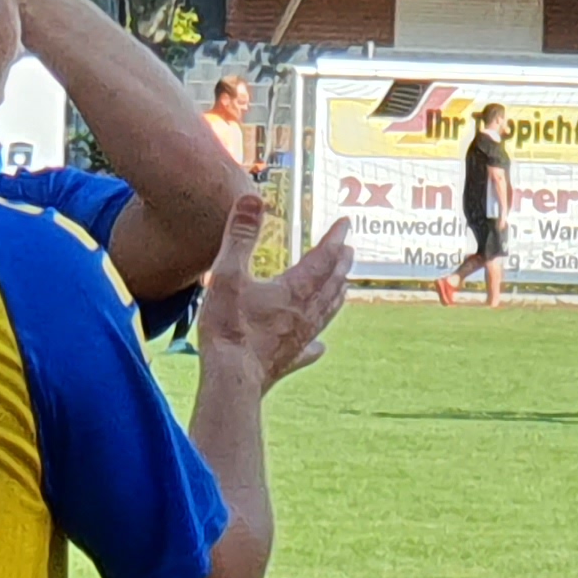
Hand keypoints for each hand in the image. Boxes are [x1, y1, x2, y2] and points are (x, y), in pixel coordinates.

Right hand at [194, 203, 346, 382]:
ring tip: (344, 286)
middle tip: (349, 251)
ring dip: (337, 295)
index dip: (335, 239)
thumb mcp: (228, 273)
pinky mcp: (290, 361)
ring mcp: (301, 340)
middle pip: (331, 284)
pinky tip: (321, 346)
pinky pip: (310, 349)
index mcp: (294, 290)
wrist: (231, 379)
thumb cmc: (229, 327)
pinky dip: (317, 343)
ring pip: (327, 313)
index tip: (346, 224)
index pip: (323, 258)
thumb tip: (251, 198)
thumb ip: (240, 235)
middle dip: (341, 264)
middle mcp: (305, 314)